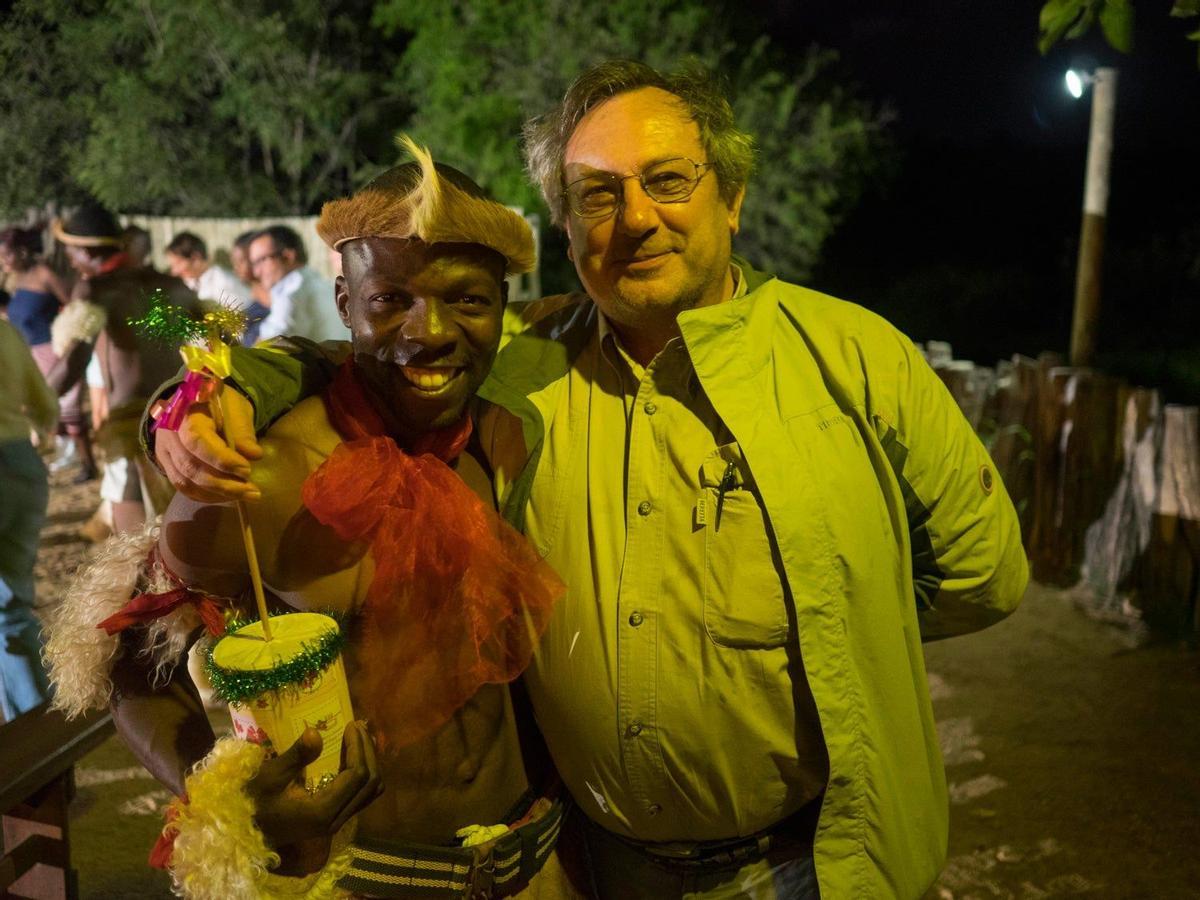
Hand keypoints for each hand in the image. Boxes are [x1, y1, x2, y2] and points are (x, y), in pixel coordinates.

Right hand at [155, 392, 261, 501]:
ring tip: (244, 495)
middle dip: (223, 483)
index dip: (222, 459)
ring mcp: (164, 452)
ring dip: (217, 493)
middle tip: (252, 491)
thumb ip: (242, 431)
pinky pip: (183, 486)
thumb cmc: (218, 404)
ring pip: (186, 481)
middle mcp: (168, 435)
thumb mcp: (235, 409)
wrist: (196, 403)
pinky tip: (226, 497)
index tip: (246, 470)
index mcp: (184, 414)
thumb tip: (254, 455)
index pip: (197, 441)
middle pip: (190, 466)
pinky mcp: (166, 465)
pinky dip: (205, 495)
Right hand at [248, 722, 382, 871]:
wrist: (244, 831)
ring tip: (359, 739)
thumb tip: (315, 732)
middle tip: (357, 727)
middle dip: (368, 752)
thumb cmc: (253, 802)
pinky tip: (352, 757)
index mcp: (323, 811)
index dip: (359, 747)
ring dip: (369, 764)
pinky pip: (360, 797)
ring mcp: (336, 823)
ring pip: (369, 793)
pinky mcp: (332, 821)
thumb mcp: (270, 776)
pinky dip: (362, 776)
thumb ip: (296, 755)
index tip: (351, 725)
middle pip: (370, 784)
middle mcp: (335, 820)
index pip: (357, 776)